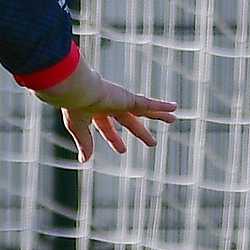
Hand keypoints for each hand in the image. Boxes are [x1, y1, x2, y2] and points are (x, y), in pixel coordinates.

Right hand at [34, 68, 177, 156]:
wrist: (79, 89)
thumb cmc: (74, 105)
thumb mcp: (78, 127)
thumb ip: (84, 142)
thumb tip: (83, 161)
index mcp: (95, 110)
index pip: (107, 127)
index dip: (114, 139)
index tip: (122, 150)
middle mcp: (110, 104)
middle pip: (130, 120)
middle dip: (140, 132)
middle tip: (152, 143)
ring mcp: (122, 101)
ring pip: (145, 109)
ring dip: (159, 115)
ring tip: (173, 119)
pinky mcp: (130, 98)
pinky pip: (150, 103)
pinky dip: (162, 106)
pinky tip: (174, 108)